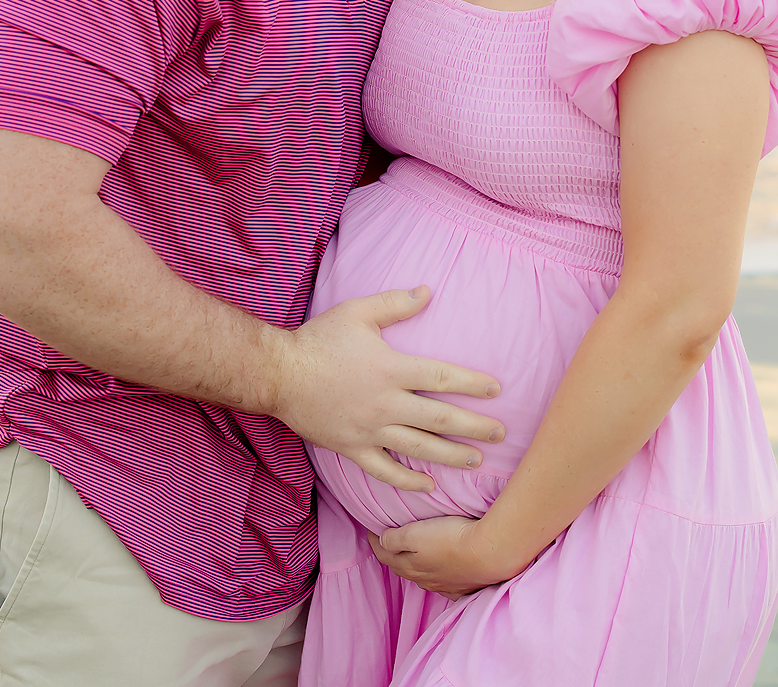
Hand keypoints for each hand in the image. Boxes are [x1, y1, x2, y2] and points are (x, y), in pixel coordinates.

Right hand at [269, 286, 505, 492]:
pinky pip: (383, 470)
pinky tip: (428, 486)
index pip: (442, 378)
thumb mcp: (358, 312)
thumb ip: (395, 303)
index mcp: (391, 369)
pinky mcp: (351, 448)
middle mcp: (385, 403)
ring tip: (476, 460)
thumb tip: (428, 291)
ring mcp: (369, 430)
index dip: (472, 384)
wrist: (277, 374)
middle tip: (500, 434)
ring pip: (418, 448)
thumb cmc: (318, 340)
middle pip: (439, 419)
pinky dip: (407, 481)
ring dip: (450, 456)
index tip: (496, 390)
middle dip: (474, 427)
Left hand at [368, 516, 535, 597]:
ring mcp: (445, 585)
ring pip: (424, 577)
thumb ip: (394, 539)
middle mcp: (425, 580)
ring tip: (415, 554)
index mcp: (409, 567)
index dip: (375, 541)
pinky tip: (444, 576)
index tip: (370, 527)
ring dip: (416, 566)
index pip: (384, 554)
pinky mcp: (464, 586)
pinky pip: (446, 585)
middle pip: (402, 567)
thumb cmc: (451, 539)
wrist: (489, 553)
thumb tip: (381, 541)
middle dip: (392, 554)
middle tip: (388, 539)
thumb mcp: (415, 533)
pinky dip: (440, 578)